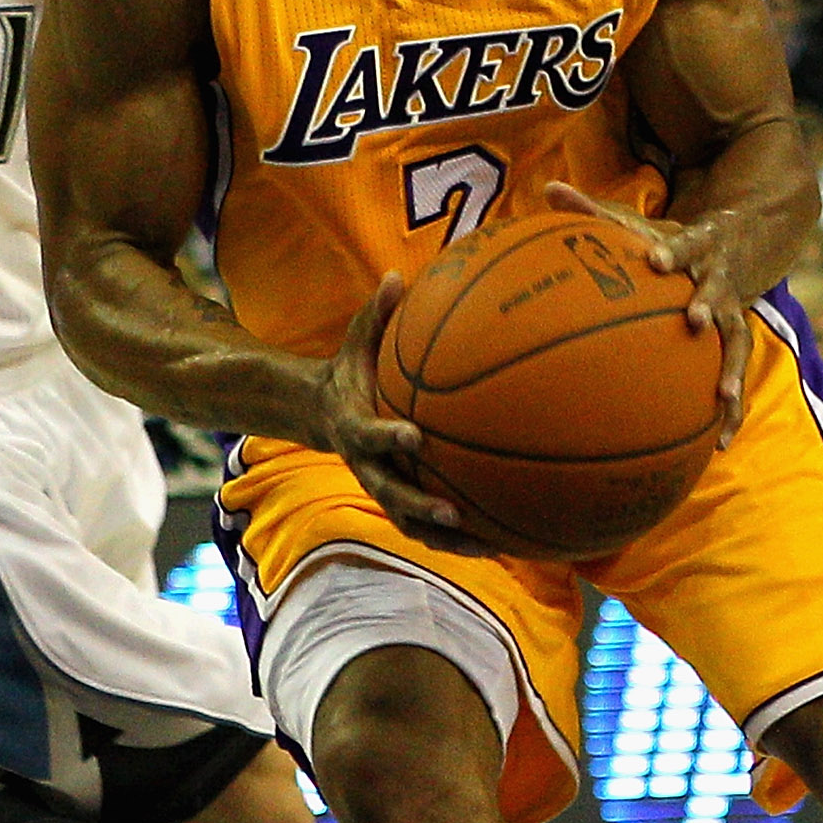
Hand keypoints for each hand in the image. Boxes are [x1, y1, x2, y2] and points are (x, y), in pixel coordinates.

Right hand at [317, 276, 501, 556]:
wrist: (323, 411)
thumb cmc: (352, 369)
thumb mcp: (356, 338)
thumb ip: (376, 314)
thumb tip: (396, 276)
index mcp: (354, 427)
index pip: (367, 436)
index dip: (387, 439)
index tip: (414, 437)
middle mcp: (366, 465)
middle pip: (389, 494)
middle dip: (420, 506)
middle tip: (453, 512)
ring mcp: (382, 487)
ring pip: (410, 523)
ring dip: (445, 538)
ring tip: (487, 545)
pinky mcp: (398, 499)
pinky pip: (426, 528)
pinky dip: (457, 540)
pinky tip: (500, 542)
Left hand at [544, 180, 751, 444]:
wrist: (741, 242)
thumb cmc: (671, 240)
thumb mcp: (639, 222)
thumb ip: (595, 209)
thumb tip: (550, 187)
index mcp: (695, 248)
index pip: (683, 246)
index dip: (670, 252)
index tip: (654, 261)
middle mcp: (718, 280)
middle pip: (717, 292)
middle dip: (709, 304)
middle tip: (697, 319)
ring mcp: (732, 312)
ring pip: (737, 342)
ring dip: (733, 371)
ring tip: (724, 401)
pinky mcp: (735, 341)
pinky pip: (735, 377)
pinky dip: (730, 411)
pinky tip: (721, 444)